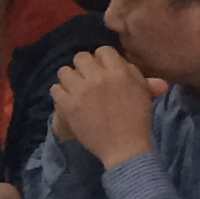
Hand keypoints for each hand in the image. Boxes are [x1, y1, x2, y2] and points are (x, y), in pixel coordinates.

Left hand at [51, 49, 165, 166]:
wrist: (124, 147)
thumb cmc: (137, 121)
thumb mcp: (144, 94)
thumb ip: (137, 75)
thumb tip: (128, 63)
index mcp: (118, 71)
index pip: (103, 51)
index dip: (102, 60)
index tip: (102, 71)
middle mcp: (97, 77)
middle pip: (81, 57)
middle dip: (84, 67)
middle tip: (88, 80)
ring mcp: (81, 90)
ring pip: (65, 71)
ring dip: (70, 79)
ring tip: (75, 89)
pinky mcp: (68, 105)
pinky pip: (55, 89)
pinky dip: (60, 94)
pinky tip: (68, 101)